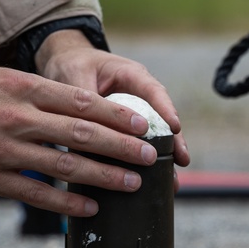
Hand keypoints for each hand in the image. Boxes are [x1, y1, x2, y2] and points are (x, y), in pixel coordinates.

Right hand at [0, 64, 159, 216]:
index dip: (117, 115)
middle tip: (150, 156)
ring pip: (66, 166)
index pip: (81, 103)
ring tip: (132, 183)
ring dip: (104, 177)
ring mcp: (4, 151)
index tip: (143, 124)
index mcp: (22, 89)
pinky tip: (91, 208)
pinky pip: (37, 194)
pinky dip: (68, 203)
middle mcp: (17, 119)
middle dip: (122, 147)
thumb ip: (39, 93)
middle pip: (82, 134)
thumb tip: (84, 109)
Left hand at [36, 30, 190, 166]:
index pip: (153, 90)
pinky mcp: (128, 128)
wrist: (66, 66)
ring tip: (173, 180)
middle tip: (182, 159)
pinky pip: (140, 144)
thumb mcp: (74, 76)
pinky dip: (146, 161)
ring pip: (156, 135)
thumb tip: (88, 127)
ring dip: (165, 157)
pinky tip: (155, 181)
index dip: (165, 108)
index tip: (175, 127)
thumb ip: (83, 99)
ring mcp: (136, 112)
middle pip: (162, 118)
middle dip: (174, 140)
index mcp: (130, 74)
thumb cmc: (72, 66)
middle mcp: (139, 94)